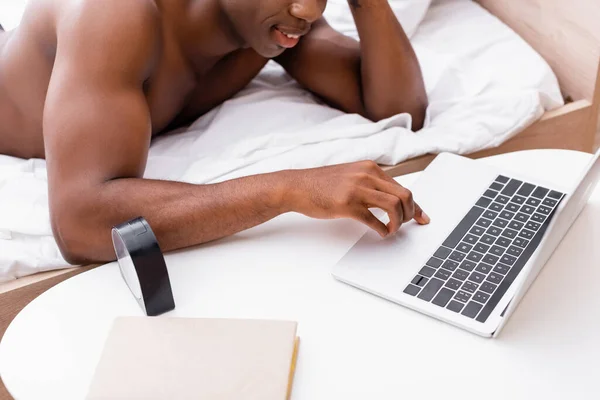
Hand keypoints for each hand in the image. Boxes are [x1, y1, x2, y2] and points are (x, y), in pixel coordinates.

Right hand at [285, 160, 429, 236]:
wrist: (296, 186)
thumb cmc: (321, 184)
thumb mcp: (350, 176)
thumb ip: (370, 183)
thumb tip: (391, 199)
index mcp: (370, 168)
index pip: (402, 187)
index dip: (416, 205)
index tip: (422, 217)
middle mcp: (367, 175)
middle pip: (405, 195)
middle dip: (411, 214)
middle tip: (407, 225)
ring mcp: (357, 189)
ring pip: (394, 206)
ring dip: (398, 223)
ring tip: (392, 230)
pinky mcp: (347, 204)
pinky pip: (374, 220)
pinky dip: (382, 229)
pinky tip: (380, 233)